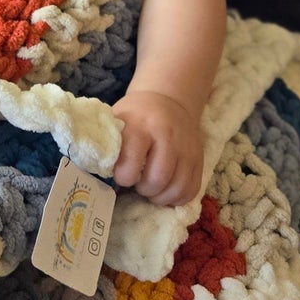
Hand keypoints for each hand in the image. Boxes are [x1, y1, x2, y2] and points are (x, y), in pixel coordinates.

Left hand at [111, 90, 202, 205]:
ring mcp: (187, 148)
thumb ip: (109, 145)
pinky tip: (166, 190)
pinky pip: (192, 189)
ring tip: (151, 188)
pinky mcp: (200, 158)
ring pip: (177, 188)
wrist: (168, 101)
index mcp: (142, 125)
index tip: (121, 175)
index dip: (124, 176)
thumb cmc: (136, 116)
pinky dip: (177, 197)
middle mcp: (168, 136)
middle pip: (158, 178)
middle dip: (143, 189)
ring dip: (160, 196)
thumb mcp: (118, 121)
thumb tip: (99, 171)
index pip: (132, 160)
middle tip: (138, 183)